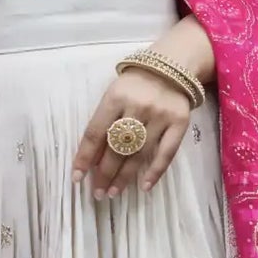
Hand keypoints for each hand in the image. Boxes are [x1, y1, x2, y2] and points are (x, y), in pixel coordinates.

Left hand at [73, 67, 194, 200]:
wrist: (173, 65)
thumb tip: (92, 159)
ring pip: (138, 153)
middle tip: (97, 193)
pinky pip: (166, 153)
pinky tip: (144, 186)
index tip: (77, 178)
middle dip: (104, 173)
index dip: (84, 157)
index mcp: (115, 97)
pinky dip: (155, 171)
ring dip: (124, 177)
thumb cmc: (135, 84)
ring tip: (113, 193)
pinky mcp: (179, 123)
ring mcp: (160, 116)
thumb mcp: (114, 95)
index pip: (95, 133)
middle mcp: (137, 106)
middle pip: (116, 147)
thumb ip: (103, 122)